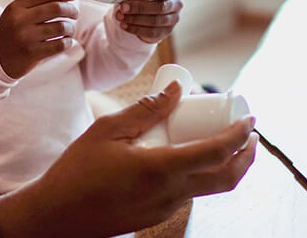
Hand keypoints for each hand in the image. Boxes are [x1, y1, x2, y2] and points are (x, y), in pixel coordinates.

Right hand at [0, 0, 79, 78]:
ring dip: (71, 27)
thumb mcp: (15, 14)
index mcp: (16, 7)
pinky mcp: (33, 53)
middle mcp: (21, 20)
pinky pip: (60, 44)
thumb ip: (36, 5)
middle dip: (71, 9)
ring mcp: (26, 37)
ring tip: (69, 29)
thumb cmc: (10, 33)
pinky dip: (68, 42)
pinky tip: (66, 41)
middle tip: (75, 13)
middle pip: (56, 8)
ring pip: (61, 27)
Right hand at [0, 81, 256, 236]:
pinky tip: (187, 157)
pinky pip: (188, 194)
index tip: (249, 119)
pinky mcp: (156, 216)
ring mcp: (165, 209)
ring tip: (220, 140)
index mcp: (160, 169)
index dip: (240, 134)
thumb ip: (144, 110)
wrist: (56, 216)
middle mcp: (170, 194)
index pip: (217, 152)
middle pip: (226, 178)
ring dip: (224, 166)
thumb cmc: (76, 171)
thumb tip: (175, 90)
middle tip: (250, 134)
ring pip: (209, 188)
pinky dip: (200, 175)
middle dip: (246, 156)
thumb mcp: (107, 131)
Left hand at [113, 0, 181, 43]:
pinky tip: (124, 25)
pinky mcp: (165, 32)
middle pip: (161, 7)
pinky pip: (152, 33)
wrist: (140, 11)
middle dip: (140, 7)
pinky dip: (136, 29)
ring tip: (119, 16)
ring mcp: (173, 20)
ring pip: (156, 21)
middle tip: (122, 7)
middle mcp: (176, 4)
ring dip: (135, 19)